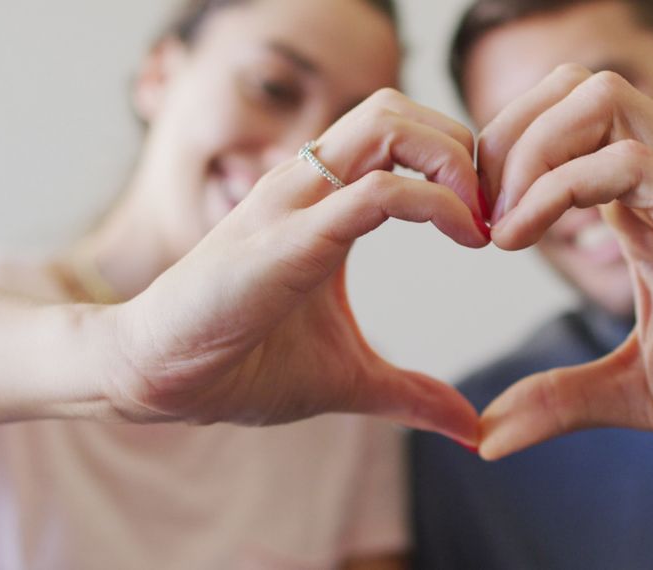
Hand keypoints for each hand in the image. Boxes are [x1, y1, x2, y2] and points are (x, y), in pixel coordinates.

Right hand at [100, 89, 487, 444]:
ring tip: (481, 220)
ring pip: (389, 124)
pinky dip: (436, 202)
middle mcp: (306, 185)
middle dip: (462, 145)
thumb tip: (469, 428)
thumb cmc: (240, 365)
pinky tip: (465, 237)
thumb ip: (411, 393)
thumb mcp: (348, 379)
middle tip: (495, 209)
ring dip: (453, 160)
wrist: (158, 378)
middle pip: (398, 108)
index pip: (398, 134)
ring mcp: (294, 203)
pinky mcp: (289, 237)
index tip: (492, 223)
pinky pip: (376, 191)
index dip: (458, 164)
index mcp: (320, 201)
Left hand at [476, 65, 652, 459]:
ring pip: (600, 99)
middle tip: (474, 211)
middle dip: (502, 136)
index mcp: (648, 206)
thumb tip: (485, 438)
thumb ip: (561, 402)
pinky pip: (635, 162)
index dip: (500, 163)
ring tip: (498, 225)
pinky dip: (560, 187)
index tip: (472, 230)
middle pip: (573, 88)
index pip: (562, 128)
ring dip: (528, 150)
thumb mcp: (638, 391)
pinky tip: (527, 239)